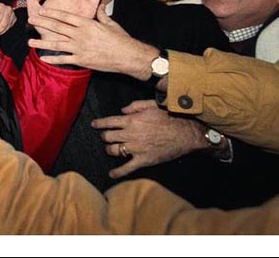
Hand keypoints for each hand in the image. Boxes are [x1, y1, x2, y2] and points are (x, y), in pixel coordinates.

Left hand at [28, 7, 155, 79]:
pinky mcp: (82, 60)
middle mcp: (81, 34)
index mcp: (87, 23)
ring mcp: (80, 48)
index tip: (41, 10)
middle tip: (30, 21)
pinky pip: (64, 59)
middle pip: (57, 28)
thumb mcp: (110, 23)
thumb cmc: (121, 38)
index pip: (66, 16)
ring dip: (42, 43)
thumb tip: (98, 5)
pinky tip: (42, 58)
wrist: (128, 56)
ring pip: (57, 44)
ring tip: (30, 42)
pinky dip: (53, 59)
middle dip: (42, 24)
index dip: (52, 13)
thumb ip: (101, 14)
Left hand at [91, 100, 206, 178]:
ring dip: (109, 149)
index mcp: (131, 120)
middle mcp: (130, 134)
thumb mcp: (151, 105)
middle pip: (108, 136)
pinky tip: (112, 174)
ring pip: (114, 150)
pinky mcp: (143, 160)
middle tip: (105, 136)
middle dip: (104, 136)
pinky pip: (127, 168)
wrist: (184, 133)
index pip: (109, 122)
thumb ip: (134, 106)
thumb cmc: (168, 117)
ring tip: (110, 148)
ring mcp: (136, 148)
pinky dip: (118, 172)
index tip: (94, 125)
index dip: (99, 123)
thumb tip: (122, 110)